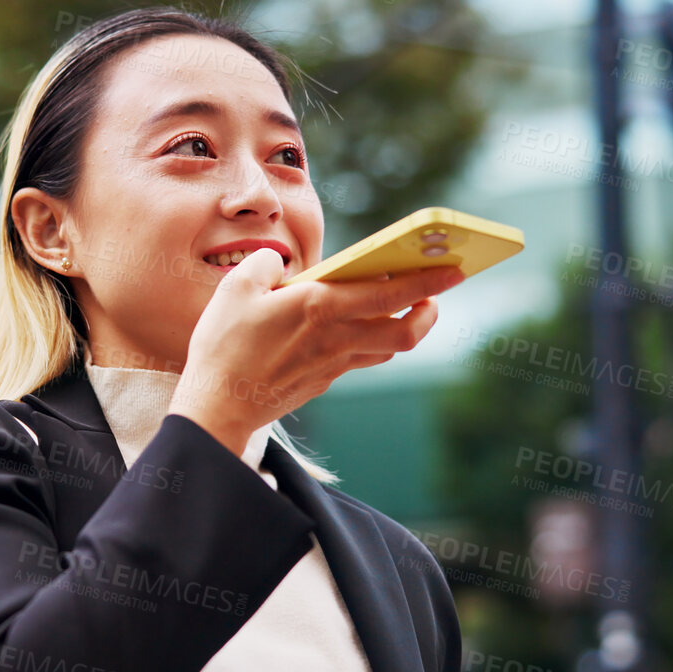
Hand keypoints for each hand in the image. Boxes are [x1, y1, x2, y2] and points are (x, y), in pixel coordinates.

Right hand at [168, 248, 463, 455]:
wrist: (218, 408)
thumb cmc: (223, 346)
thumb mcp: (235, 289)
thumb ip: (264, 264)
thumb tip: (278, 263)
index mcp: (321, 307)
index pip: (391, 293)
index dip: (428, 279)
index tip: (454, 267)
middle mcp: (337, 338)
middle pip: (406, 331)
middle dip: (429, 310)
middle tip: (434, 292)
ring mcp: (333, 365)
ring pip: (388, 349)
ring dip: (405, 327)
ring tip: (406, 306)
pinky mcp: (323, 381)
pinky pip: (361, 359)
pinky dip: (371, 342)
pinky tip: (358, 329)